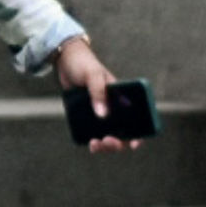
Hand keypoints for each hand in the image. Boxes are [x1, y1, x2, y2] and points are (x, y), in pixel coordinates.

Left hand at [55, 36, 139, 151]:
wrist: (65, 61)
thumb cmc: (84, 64)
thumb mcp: (92, 75)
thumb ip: (98, 92)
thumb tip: (103, 115)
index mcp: (123, 97)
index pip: (138, 118)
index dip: (139, 134)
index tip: (134, 144)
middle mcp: (115, 108)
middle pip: (123, 133)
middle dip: (118, 143)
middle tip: (106, 140)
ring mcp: (102, 113)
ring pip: (109, 136)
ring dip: (105, 145)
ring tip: (94, 144)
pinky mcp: (89, 116)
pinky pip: (94, 132)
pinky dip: (94, 140)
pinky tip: (88, 141)